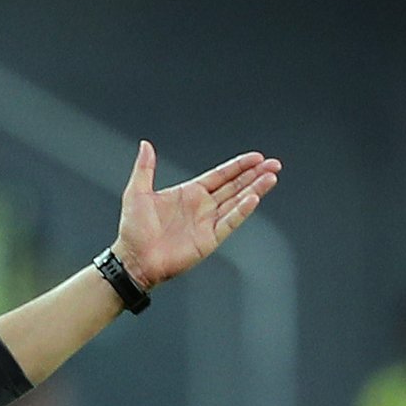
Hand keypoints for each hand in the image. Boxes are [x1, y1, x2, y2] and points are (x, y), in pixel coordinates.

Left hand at [111, 141, 281, 291]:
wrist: (132, 260)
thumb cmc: (132, 231)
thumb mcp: (137, 193)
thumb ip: (145, 168)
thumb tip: (145, 145)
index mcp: (189, 194)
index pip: (221, 176)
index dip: (239, 166)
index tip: (257, 157)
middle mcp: (202, 207)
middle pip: (235, 187)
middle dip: (254, 175)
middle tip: (273, 164)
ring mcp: (207, 223)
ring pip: (236, 202)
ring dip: (254, 189)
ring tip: (271, 177)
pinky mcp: (208, 240)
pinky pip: (228, 222)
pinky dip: (241, 211)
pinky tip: (254, 198)